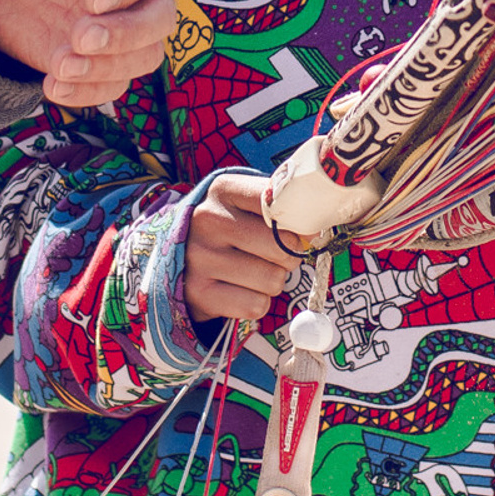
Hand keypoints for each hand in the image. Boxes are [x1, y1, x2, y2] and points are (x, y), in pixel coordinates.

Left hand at [0, 0, 176, 106]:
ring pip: (145, 56)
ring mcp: (120, 25)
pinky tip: (53, 85)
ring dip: (108, 68)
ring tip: (60, 67)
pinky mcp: (100, 59)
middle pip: (162, 16)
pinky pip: (113, 85)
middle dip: (127, 34)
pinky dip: (89, 93)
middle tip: (79, 38)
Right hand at [184, 173, 294, 324]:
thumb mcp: (244, 202)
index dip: (302, 220)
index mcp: (224, 189)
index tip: (305, 227)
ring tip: (253, 270)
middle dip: (288, 255)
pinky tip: (240, 289)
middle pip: (282, 246)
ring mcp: (200, 258)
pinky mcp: (199, 294)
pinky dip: (257, 302)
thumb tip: (316, 228)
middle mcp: (208, 220)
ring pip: (273, 280)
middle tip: (274, 254)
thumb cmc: (227, 226)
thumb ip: (279, 207)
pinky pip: (256, 306)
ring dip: (273, 280)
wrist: (177, 254)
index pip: (280, 202)